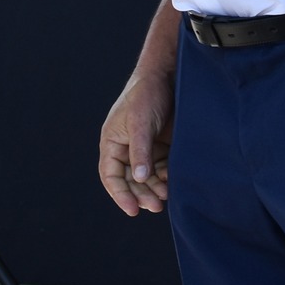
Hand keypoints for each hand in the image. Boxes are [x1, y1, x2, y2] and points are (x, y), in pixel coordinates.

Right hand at [99, 68, 174, 215]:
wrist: (169, 74)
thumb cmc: (146, 94)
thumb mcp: (140, 122)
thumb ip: (140, 151)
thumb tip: (138, 178)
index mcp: (112, 142)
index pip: (111, 175)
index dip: (120, 194)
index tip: (133, 209)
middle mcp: (126, 148)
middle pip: (130, 180)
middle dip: (141, 194)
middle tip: (155, 206)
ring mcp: (145, 148)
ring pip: (147, 178)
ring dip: (154, 189)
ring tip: (165, 197)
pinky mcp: (161, 146)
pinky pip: (161, 169)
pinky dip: (166, 179)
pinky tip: (173, 184)